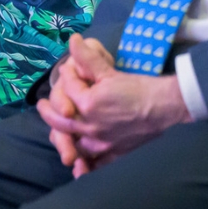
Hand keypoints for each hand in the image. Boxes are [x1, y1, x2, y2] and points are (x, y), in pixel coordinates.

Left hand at [37, 35, 191, 175]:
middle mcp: (90, 128)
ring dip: (62, 137)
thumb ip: (88, 58)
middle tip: (42, 105)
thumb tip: (73, 40)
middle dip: (48, 110)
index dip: (67, 76)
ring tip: (57, 131)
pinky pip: (94, 166)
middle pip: (59, 121)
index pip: (67, 88)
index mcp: (87, 105)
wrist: (165, 109)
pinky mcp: (113, 156)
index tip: (69, 70)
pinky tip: (79, 169)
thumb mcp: (110, 71)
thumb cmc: (139, 88)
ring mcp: (101, 145)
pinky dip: (85, 167)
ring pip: (72, 144)